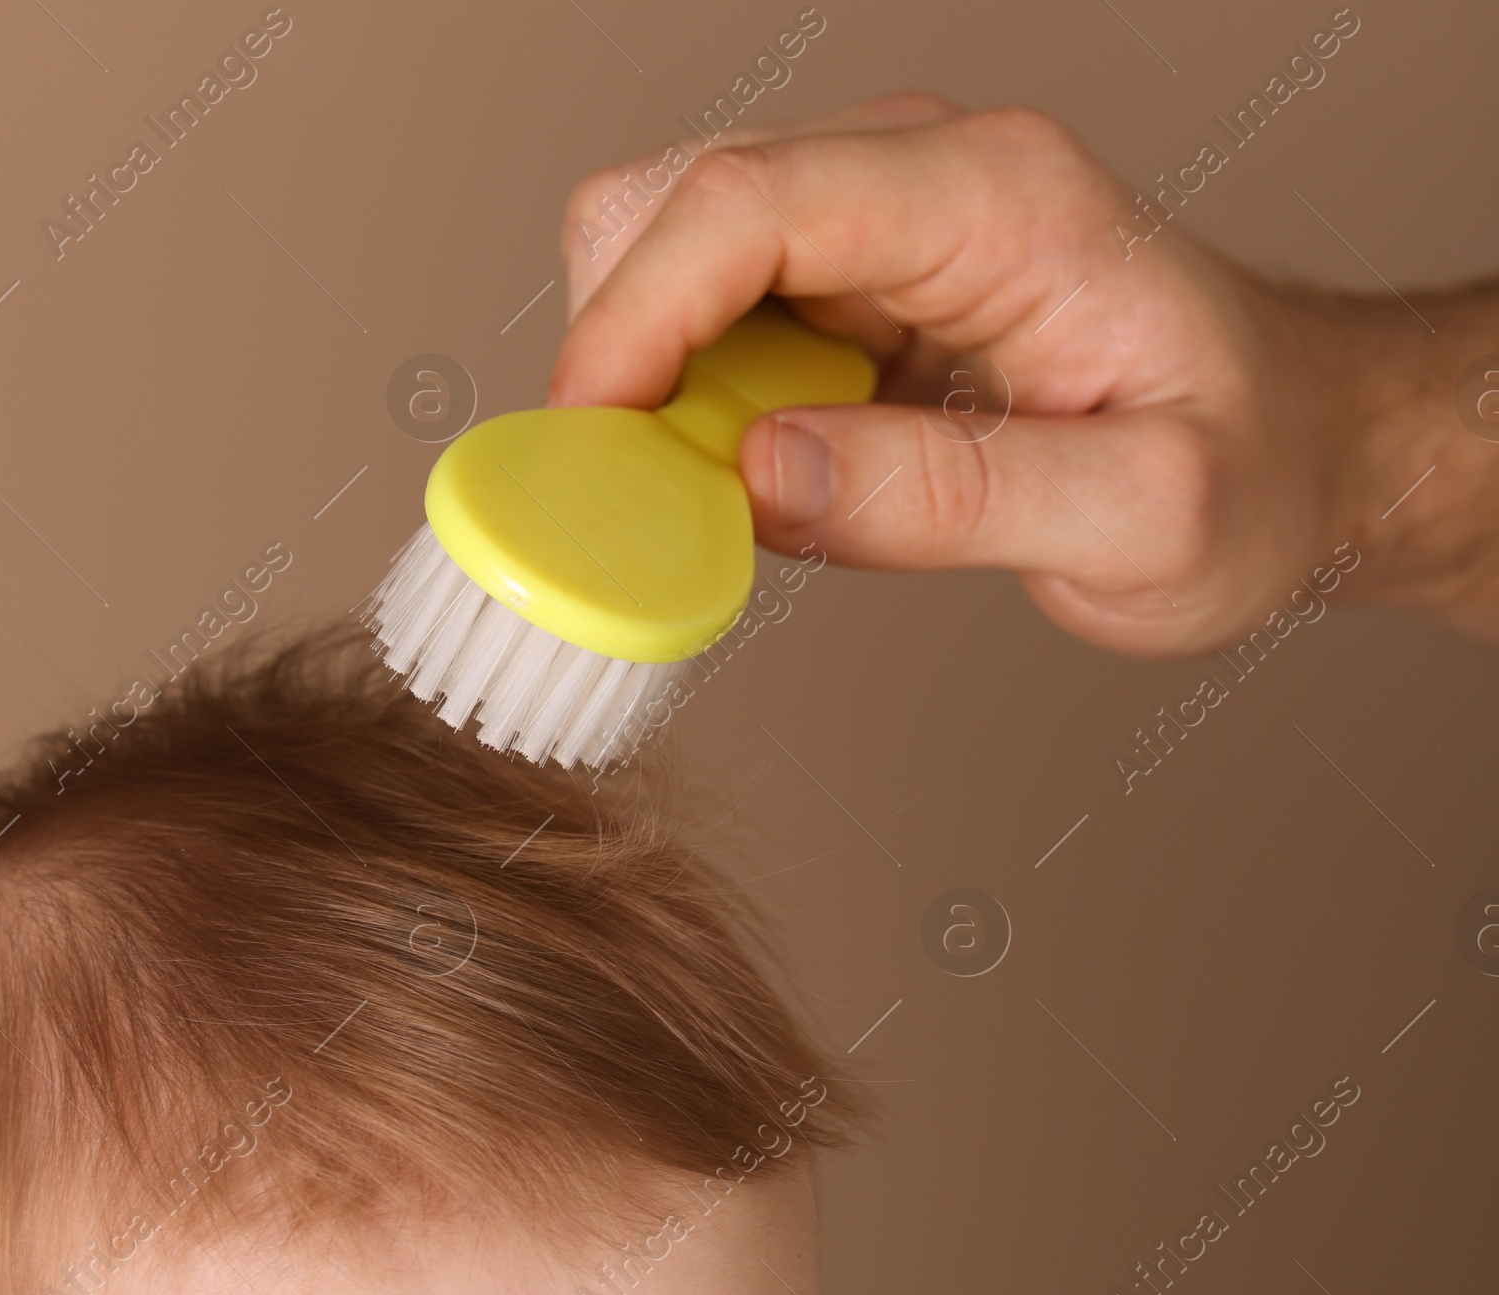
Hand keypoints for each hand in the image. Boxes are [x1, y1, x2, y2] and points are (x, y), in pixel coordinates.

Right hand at [553, 96, 1498, 650]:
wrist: (1299, 453)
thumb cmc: (1249, 474)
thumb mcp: (1142, 520)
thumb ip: (953, 502)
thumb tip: (760, 481)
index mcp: (997, 197)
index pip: (750, 204)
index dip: (635, 318)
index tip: (590, 443)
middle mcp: (923, 179)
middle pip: (670, 203)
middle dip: (620, 350)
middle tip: (652, 501)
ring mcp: (879, 230)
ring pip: (668, 255)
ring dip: (653, 389)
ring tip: (727, 507)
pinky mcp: (855, 293)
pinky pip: (714, 325)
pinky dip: (693, 412)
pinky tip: (761, 486)